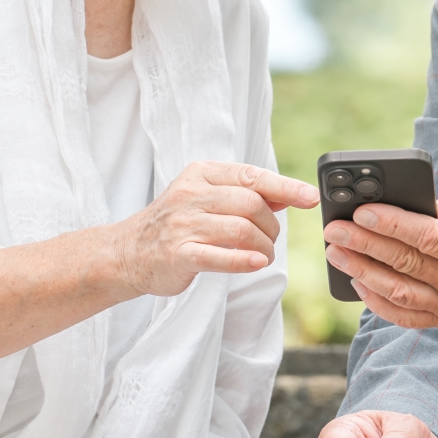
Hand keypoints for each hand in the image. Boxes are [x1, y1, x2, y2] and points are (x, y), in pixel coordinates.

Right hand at [114, 162, 316, 296]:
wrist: (127, 252)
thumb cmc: (175, 223)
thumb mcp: (205, 197)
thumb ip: (243, 194)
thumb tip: (286, 196)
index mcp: (201, 173)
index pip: (252, 176)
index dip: (285, 187)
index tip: (310, 198)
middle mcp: (191, 194)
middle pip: (251, 204)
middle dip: (271, 225)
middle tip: (270, 239)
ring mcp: (182, 224)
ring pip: (241, 229)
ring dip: (263, 247)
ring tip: (262, 255)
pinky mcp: (177, 254)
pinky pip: (219, 256)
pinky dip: (244, 261)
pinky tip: (257, 264)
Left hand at [324, 189, 437, 327]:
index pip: (428, 239)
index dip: (392, 224)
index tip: (362, 211)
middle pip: (405, 264)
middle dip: (364, 245)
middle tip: (333, 228)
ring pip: (399, 293)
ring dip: (362, 272)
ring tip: (335, 253)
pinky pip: (407, 316)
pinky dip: (378, 302)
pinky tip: (358, 282)